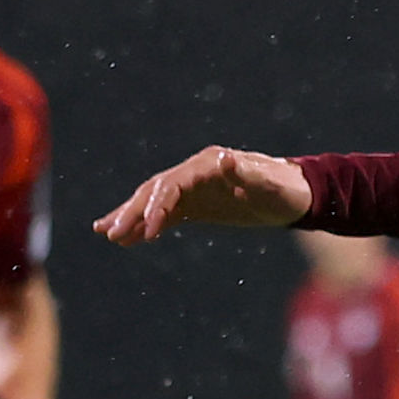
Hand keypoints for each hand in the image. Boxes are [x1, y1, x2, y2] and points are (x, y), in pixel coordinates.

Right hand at [95, 145, 310, 244]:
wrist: (293, 194)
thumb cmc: (284, 189)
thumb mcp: (270, 184)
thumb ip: (246, 173)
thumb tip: (223, 159)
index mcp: (208, 165)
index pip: (173, 185)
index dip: (158, 207)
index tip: (150, 233)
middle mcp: (194, 173)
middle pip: (155, 191)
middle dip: (133, 212)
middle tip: (111, 235)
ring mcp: (192, 189)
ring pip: (153, 201)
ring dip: (130, 217)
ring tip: (105, 233)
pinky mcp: (195, 205)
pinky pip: (165, 215)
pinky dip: (145, 225)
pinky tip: (127, 239)